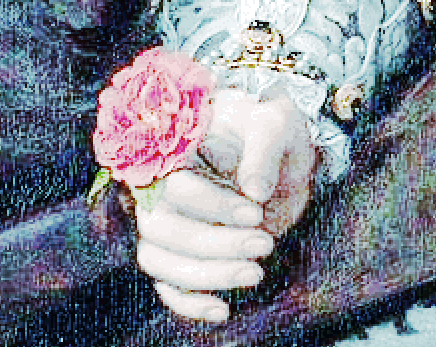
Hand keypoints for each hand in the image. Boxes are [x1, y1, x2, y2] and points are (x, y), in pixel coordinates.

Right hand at [135, 88, 316, 322]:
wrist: (276, 153)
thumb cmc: (270, 131)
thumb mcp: (274, 126)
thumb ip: (263, 150)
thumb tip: (255, 191)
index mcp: (176, 153)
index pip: (173, 186)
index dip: (211, 204)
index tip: (255, 212)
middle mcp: (163, 190)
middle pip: (161, 227)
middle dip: (214, 244)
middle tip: (264, 244)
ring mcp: (170, 222)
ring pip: (159, 259)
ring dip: (204, 275)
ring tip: (254, 274)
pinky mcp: (183, 250)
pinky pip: (167, 282)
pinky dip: (188, 302)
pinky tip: (222, 310)